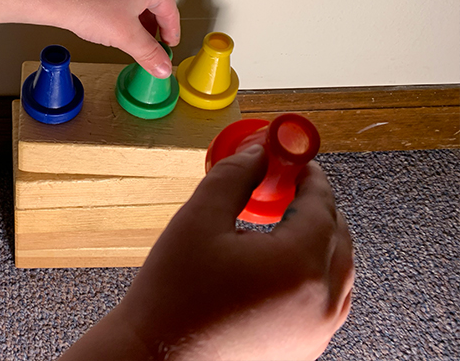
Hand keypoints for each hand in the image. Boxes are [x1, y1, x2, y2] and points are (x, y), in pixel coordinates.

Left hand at [58, 0, 179, 77]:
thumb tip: (162, 66)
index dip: (171, 32)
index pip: (170, 10)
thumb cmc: (89, 7)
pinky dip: (125, 7)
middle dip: (155, 26)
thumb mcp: (127, 38)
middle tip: (152, 44)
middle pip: (155, 2)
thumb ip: (149, 53)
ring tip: (133, 37)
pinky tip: (115, 23)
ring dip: (140, 18)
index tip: (168, 46)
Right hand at [114, 144, 354, 359]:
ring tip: (290, 220)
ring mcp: (315, 330)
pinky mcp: (304, 347)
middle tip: (291, 188)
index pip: (321, 207)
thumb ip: (234, 177)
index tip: (298, 164)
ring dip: (322, 238)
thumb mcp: (199, 219)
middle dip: (318, 206)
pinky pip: (330, 300)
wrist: (156, 355)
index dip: (310, 178)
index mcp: (298, 266)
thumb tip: (258, 156)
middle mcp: (319, 303)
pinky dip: (319, 272)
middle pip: (338, 237)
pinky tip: (288, 261)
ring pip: (340, 270)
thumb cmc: (174, 294)